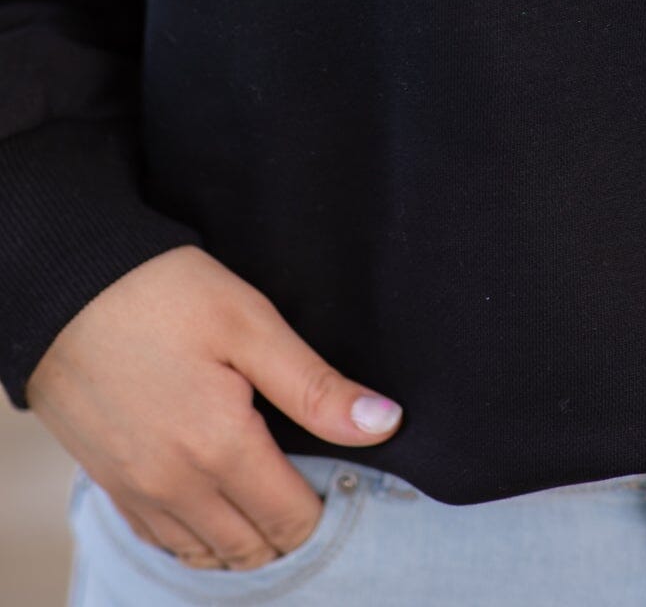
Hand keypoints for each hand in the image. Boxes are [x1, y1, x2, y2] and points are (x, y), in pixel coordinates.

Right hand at [27, 245, 402, 570]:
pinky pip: (165, 542)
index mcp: (219, 449)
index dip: (327, 507)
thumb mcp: (251, 324)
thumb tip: (384, 424)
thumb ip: (317, 386)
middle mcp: (175, 488)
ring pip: (207, 555)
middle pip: (253, 550)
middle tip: (313, 485)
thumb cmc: (163, 293)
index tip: (344, 476)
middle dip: (290, 530)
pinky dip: (199, 538)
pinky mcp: (110, 485)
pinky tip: (218, 504)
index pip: (292, 521)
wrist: (66, 285)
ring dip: (246, 541)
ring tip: (271, 496)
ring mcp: (137, 493)